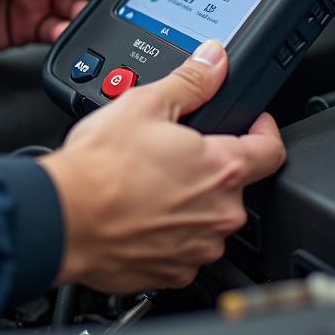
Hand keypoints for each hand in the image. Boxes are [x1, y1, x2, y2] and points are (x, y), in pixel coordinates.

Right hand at [39, 41, 285, 292]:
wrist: (63, 218)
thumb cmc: (100, 168)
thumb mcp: (144, 104)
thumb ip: (190, 81)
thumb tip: (214, 61)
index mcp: (222, 168)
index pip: (271, 149)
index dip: (264, 129)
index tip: (254, 123)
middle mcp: (220, 214)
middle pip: (233, 184)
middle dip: (208, 166)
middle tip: (172, 151)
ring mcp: (199, 248)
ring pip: (207, 218)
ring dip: (189, 201)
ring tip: (149, 184)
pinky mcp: (174, 273)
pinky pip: (183, 248)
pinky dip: (167, 232)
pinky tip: (140, 213)